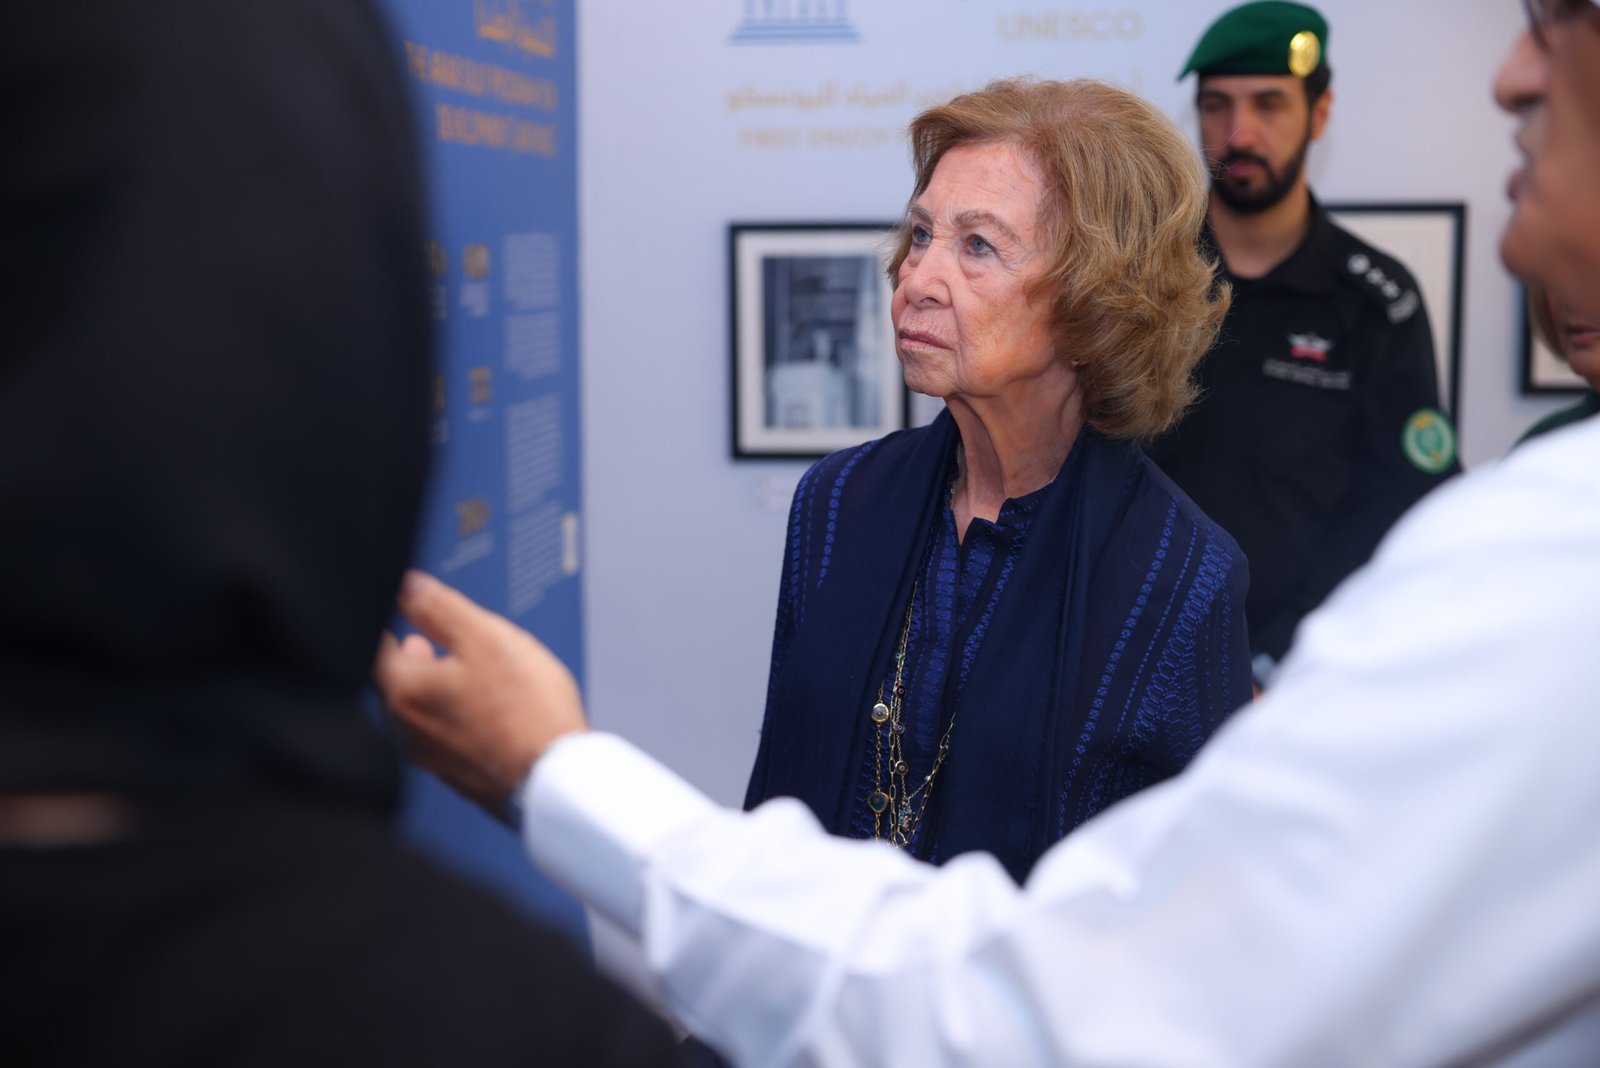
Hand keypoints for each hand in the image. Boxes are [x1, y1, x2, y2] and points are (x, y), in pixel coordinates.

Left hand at [374, 571, 588, 815]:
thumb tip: (407, 587)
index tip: (395, 609)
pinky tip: (482, 707)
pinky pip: (440, 734)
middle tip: (420, 638)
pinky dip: (452, 713)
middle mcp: (404, 728)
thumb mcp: (485, 638)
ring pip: (417, 710)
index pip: (373, 644)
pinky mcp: (455, 774)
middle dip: (408, 656)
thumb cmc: (525, 711)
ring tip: (458, 670)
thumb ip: (439, 608)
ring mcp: (428, 756)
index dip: (385, 620)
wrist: (555, 779)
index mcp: (402, 691)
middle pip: (393, 681)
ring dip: (432, 686)